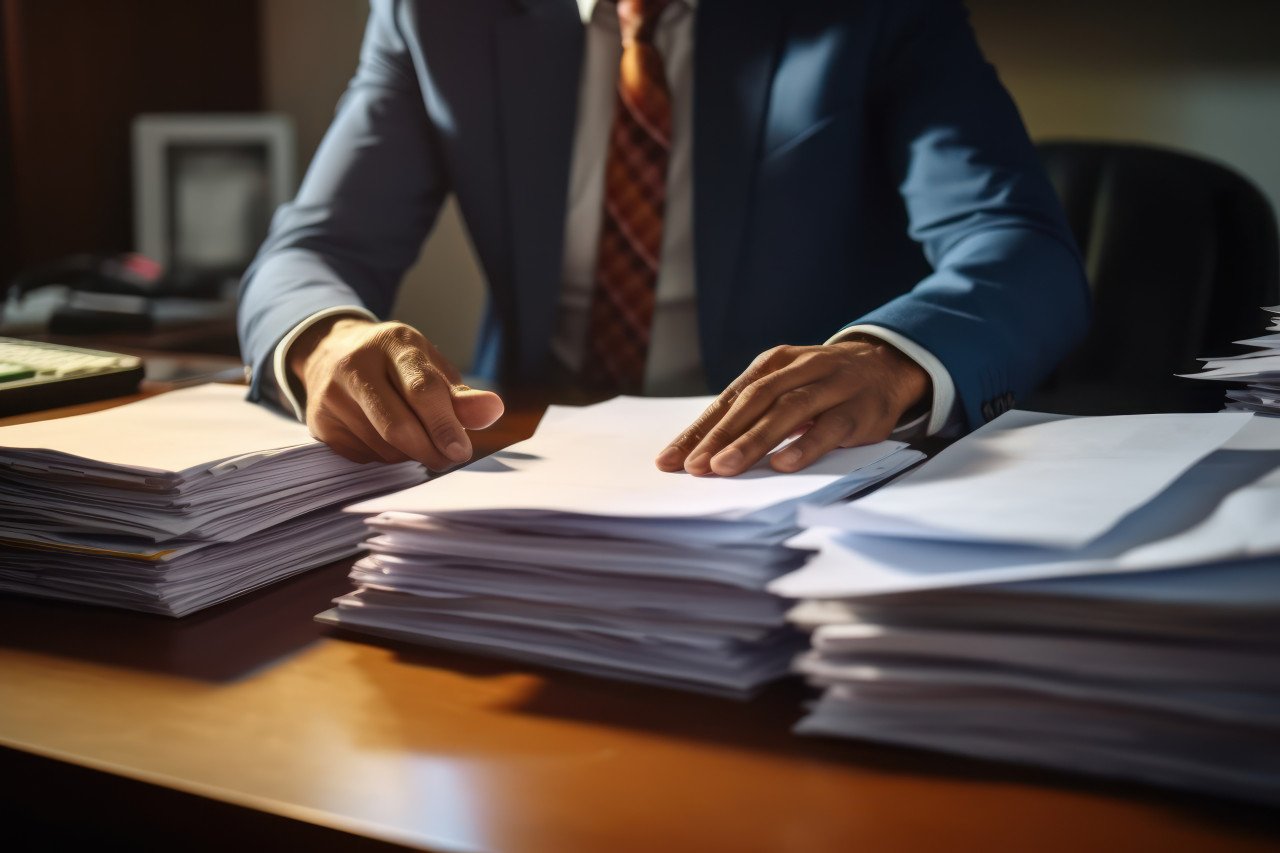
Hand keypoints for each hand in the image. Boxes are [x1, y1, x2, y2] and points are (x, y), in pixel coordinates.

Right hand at [289, 316, 503, 468]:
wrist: (332, 352)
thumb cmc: (396, 365)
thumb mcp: (431, 368)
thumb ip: (461, 396)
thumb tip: (493, 411)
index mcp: (393, 343)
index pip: (422, 389)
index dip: (444, 424)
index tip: (461, 451)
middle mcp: (355, 365)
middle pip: (397, 425)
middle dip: (429, 449)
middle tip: (449, 458)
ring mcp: (331, 395)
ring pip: (383, 446)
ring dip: (409, 454)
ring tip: (416, 438)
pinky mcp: (319, 423)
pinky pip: (364, 456)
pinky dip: (385, 457)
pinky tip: (387, 440)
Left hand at [655, 336, 928, 475]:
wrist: (886, 364)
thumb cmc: (821, 384)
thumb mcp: (784, 388)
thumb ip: (750, 413)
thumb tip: (700, 451)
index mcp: (772, 364)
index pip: (728, 400)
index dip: (699, 430)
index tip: (671, 459)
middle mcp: (799, 369)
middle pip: (753, 402)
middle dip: (720, 436)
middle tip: (695, 467)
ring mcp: (830, 386)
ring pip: (788, 411)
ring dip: (754, 440)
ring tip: (726, 467)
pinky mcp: (858, 408)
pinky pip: (830, 427)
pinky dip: (806, 445)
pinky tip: (784, 463)